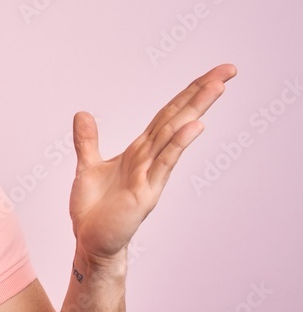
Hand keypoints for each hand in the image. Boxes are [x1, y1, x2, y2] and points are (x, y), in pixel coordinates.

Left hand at [68, 64, 236, 266]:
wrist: (90, 241)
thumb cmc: (94, 208)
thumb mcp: (87, 167)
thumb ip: (87, 140)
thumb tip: (82, 113)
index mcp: (139, 151)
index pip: (167, 115)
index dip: (188, 92)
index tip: (213, 73)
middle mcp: (150, 159)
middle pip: (178, 118)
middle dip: (201, 92)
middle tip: (229, 70)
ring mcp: (151, 175)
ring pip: (174, 135)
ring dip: (194, 110)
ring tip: (217, 86)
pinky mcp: (145, 194)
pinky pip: (163, 164)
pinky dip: (177, 144)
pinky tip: (194, 126)